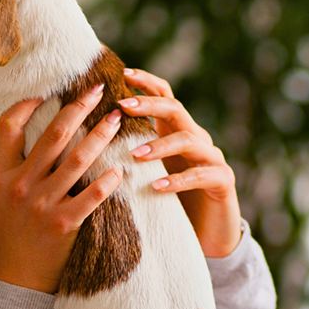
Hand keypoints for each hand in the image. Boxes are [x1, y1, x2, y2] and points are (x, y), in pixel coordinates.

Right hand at [0, 86, 123, 293]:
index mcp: (1, 175)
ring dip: (100, 136)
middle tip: (98, 90)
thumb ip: (10, 169)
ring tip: (117, 120)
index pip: (7, 128)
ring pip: (76, 160)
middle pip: (53, 137)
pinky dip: (107, 181)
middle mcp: (20, 186)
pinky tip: (120, 168)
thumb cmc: (8, 235)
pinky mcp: (63, 225)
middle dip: (78, 108)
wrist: (14, 279)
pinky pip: (91, 197)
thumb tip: (31, 134)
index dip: (25, 105)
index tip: (48, 91)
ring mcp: (41, 205)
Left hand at [120, 67, 241, 257]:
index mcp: (174, 132)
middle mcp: (195, 139)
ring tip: (135, 154)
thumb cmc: (166, 202)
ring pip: (190, 140)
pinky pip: (202, 175)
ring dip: (160, 145)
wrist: (206, 235)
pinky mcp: (222, 182)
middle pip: (176, 110)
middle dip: (149, 105)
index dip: (146, 82)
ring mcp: (212, 158)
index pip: (164, 96)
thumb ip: (126, 152)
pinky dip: (179, 179)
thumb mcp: (143, 173)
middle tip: (122, 106)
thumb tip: (86, 138)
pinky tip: (157, 187)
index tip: (122, 73)